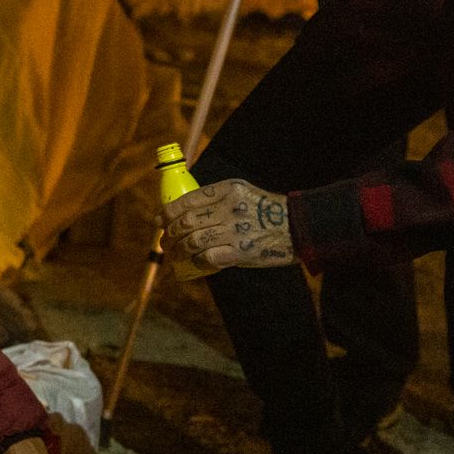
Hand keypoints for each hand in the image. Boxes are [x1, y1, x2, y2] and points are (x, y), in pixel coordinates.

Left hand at [162, 179, 298, 271]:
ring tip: (173, 254)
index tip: (158, 221)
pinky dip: (196, 261)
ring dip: (178, 250)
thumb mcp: (241, 192)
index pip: (188, 200)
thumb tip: (183, 212)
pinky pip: (207, 258)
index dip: (168, 212)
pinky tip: (193, 263)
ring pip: (193, 241)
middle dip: (169, 234)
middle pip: (187, 222)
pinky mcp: (240, 252)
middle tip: (164, 242)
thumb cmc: (265, 211)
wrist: (296, 228)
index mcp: (227, 189)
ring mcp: (235, 231)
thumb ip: (215, 198)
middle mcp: (229, 208)